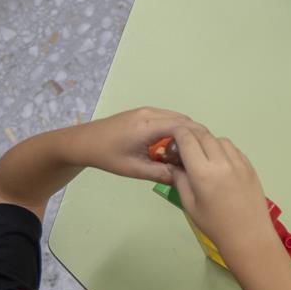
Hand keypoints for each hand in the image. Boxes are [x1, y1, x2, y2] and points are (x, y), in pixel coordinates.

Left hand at [78, 107, 192, 184]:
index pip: (183, 127)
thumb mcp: (134, 170)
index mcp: (148, 126)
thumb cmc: (107, 156)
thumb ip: (161, 174)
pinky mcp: (143, 112)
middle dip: (195, 135)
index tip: (206, 154)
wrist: (84, 142)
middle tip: (201, 155)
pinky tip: (174, 145)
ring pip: (176, 117)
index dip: (198, 139)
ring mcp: (146, 110)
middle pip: (183, 120)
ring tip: (188, 151)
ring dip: (185, 132)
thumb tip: (185, 179)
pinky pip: (167, 117)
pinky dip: (176, 128)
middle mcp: (150, 113)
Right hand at [168, 126, 273, 260]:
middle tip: (184, 143)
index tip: (172, 135)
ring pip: (220, 139)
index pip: (187, 140)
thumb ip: (180, 180)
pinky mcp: (250, 166)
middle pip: (204, 135)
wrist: (248, 235)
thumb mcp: (189, 204)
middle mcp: (221, 162)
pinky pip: (234, 149)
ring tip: (202, 153)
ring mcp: (239, 163)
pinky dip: (223, 148)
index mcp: (203, 172)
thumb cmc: (214, 224)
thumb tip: (174, 165)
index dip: (177, 133)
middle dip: (191, 134)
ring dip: (208, 140)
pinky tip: (219, 161)